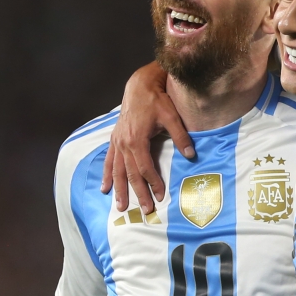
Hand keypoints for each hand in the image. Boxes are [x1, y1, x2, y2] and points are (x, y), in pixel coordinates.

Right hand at [101, 62, 193, 212]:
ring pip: (117, 170)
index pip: (145, 168)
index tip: (160, 196)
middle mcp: (123, 143)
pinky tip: (104, 188)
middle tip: (145, 210)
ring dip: (119, 190)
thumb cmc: (156, 100)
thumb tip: (191, 155)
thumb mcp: (172, 116)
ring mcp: (117, 142)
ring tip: (120, 207)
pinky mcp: (114, 139)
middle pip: (130, 174)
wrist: (139, 86)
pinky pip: (109, 161)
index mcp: (137, 140)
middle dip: (137, 193)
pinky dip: (106, 175)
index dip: (153, 183)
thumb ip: (181, 136)